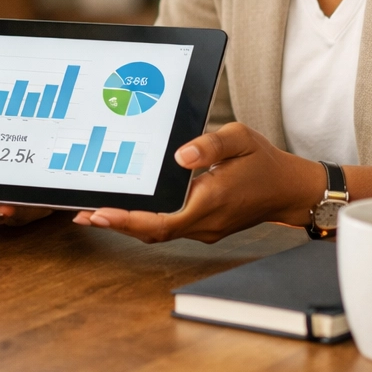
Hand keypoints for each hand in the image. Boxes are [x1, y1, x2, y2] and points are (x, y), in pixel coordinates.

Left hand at [73, 122, 322, 243]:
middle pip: (153, 231)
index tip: (99, 213)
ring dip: (127, 224)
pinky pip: (169, 227)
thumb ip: (210, 144)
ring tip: (92, 212)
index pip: (162, 220)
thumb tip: (180, 156)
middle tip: (81, 214)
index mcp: (212, 201)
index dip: (127, 220)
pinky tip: (125, 209)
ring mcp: (205, 229)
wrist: (290, 189)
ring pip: (159, 232)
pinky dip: (143, 221)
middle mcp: (206, 222)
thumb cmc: (264, 160)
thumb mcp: (241, 139)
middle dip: (116, 224)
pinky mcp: (204, 226)